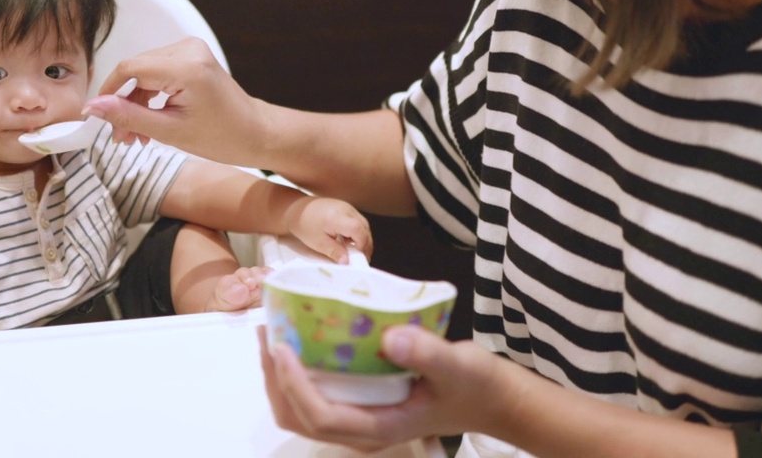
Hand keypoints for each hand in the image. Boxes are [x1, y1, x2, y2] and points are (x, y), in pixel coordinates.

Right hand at [85, 38, 266, 166]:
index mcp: (187, 67)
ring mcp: (191, 50)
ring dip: (134, 103)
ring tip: (133, 137)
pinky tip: (147, 122)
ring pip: (144, 72)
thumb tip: (92, 107)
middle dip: (123, 104)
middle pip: (136, 70)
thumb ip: (128, 116)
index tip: (95, 116)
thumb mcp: (169, 131)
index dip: (108, 92)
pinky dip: (148, 96)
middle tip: (120, 137)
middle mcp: (189, 49)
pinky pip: (157, 71)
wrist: (255, 132)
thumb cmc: (222, 137)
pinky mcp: (192, 56)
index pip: (129, 68)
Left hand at [258, 324, 508, 453]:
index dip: (293, 384)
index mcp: (380, 427)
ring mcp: (360, 419)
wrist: (493, 400)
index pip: (321, 416)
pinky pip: (317, 396)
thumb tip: (391, 337)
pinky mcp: (362, 404)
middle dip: (275, 379)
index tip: (281, 346)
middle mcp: (363, 430)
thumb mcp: (459, 365)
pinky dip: (298, 373)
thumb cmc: (477, 386)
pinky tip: (301, 340)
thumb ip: (428, 353)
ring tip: (274, 333)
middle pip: (299, 417)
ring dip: (280, 377)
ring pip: (302, 410)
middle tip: (268, 332)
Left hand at [285, 197, 373, 264]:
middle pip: (365, 227)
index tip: (356, 257)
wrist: (297, 209)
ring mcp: (347, 207)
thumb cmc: (305, 225)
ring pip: (363, 224)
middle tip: (359, 259)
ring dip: (362, 238)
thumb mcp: (318, 243)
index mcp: (338, 217)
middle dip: (365, 244)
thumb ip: (335, 252)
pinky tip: (349, 241)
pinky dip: (357, 232)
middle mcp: (346, 209)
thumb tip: (347, 262)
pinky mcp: (346, 208)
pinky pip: (358, 220)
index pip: (359, 230)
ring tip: (354, 251)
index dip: (361, 245)